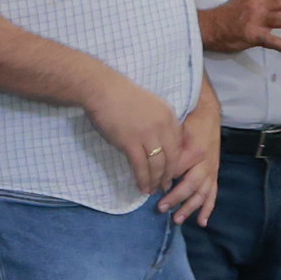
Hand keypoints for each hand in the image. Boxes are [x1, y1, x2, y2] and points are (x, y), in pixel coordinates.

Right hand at [83, 72, 184, 198]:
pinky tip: (141, 187)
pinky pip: (140, 166)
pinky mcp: (130, 142)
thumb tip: (158, 143)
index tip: (170, 171)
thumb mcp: (149, 105)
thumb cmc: (121, 96)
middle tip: (163, 186)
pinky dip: (142, 179)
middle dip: (167, 175)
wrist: (102, 89)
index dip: (175, 162)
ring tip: (151, 190)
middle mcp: (162, 126)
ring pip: (157, 165)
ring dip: (155, 181)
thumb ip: (158, 121)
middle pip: (171, 158)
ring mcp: (147, 135)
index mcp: (169, 115)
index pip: (178, 145)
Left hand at [163, 98, 222, 225]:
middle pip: (190, 185)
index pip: (176, 170)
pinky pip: (212, 194)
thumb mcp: (175, 129)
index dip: (163, 180)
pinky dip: (208, 209)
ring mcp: (211, 170)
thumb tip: (153, 164)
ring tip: (177, 219)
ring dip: (190, 208)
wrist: (208, 114)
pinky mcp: (215, 174)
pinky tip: (202, 222)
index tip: (150, 187)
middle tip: (160, 207)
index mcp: (194, 151)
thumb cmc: (187, 121)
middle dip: (175, 198)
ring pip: (202, 193)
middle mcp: (205, 163)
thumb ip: (167, 147)